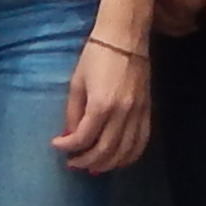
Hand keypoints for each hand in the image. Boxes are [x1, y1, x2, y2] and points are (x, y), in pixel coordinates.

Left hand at [53, 34, 152, 173]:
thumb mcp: (77, 83)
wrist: (124, 38)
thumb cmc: (95, 56)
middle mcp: (122, 113)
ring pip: (125, 152)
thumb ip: (73, 112)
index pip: (83, 138)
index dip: (68, 147)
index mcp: (101, 105)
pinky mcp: (147, 111)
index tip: (57, 146)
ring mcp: (138, 114)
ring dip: (108, 164)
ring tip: (93, 166)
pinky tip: (117, 159)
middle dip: (86, 161)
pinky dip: (129, 156)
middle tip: (73, 164)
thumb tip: (70, 136)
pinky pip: (141, 142)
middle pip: (105, 151)